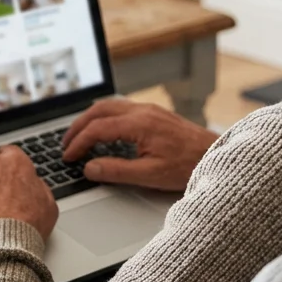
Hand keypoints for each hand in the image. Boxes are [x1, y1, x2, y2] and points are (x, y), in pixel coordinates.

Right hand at [61, 99, 217, 191]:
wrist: (216, 156)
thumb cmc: (188, 166)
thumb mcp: (150, 175)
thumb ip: (116, 171)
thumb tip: (90, 168)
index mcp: (139, 124)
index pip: (97, 129)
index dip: (78, 143)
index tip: (68, 157)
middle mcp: (142, 111)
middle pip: (98, 111)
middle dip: (78, 127)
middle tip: (65, 144)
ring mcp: (149, 110)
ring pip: (109, 106)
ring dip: (90, 119)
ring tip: (78, 136)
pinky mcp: (155, 113)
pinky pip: (121, 108)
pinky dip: (104, 117)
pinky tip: (103, 131)